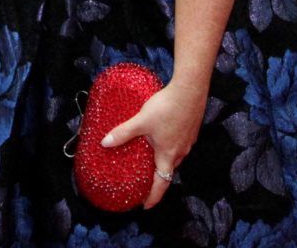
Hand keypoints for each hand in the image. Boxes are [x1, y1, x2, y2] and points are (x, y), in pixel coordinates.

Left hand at [100, 81, 205, 208]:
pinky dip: (169, 147)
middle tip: (144, 181)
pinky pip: (178, 145)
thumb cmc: (166, 108)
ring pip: (174, 158)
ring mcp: (188, 142)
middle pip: (168, 171)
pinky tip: (161, 137)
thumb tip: (105, 143)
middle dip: (157, 178)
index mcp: (168, 156)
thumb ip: (123, 133)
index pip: (161, 185)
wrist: (190, 91)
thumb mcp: (141, 121)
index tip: (145, 206)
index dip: (153, 197)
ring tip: (150, 159)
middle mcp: (180, 153)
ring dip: (163, 161)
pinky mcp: (191, 131)